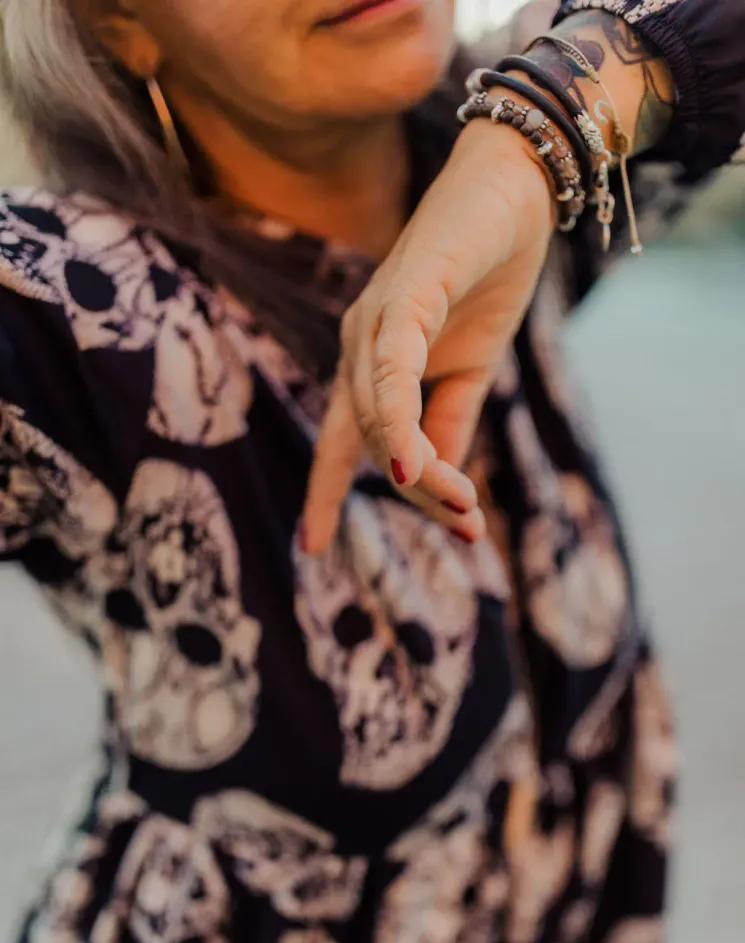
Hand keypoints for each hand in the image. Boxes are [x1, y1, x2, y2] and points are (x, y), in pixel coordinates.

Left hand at [302, 119, 554, 553]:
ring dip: (421, 471)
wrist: (518, 191)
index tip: (311, 548)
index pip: (340, 440)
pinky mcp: (405, 294)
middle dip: (419, 495)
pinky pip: (392, 370)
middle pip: (372, 441)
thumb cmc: (488, 276)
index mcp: (371, 364)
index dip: (324, 492)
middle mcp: (360, 344)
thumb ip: (449, 423)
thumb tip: (436, 481)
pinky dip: (397, 420)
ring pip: (379, 417)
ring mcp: (376, 319)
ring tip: (462, 509)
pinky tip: (409, 465)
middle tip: (469, 527)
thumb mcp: (472, 370)